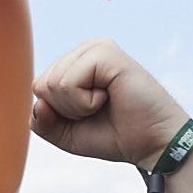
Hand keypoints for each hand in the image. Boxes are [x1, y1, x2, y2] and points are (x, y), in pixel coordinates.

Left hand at [32, 43, 192, 169]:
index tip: (90, 115)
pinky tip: (110, 96)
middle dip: (66, 110)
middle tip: (99, 110)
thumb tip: (39, 101)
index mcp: (76, 62)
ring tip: (105, 103)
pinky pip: (68, 83)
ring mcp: (97, 47)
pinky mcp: (107, 53)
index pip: (39, 86)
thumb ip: (43, 121)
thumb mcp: (67, 134)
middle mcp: (85, 49)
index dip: (59, 113)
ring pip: (53, 83)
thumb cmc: (115, 135)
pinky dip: (85, 102)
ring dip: (77, 107)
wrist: (152, 144)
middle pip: (42, 84)